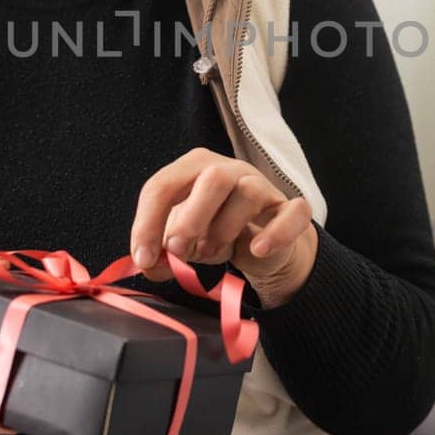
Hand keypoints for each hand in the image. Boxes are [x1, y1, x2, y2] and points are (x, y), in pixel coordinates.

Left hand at [130, 148, 317, 307]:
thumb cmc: (214, 232)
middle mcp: (229, 170)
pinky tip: (257, 250)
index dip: (148, 222)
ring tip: (211, 252)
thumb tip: (147, 264)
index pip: (163, 185)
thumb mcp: (182, 244)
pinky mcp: (289, 209)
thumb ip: (161, 255)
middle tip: (178, 250)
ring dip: (225, 229)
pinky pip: (291, 213)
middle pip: (213, 177)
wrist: (261, 245)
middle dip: (190, 217)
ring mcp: (262, 186)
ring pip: (248, 193)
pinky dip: (275, 234)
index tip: (143, 257)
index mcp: (194, 170)